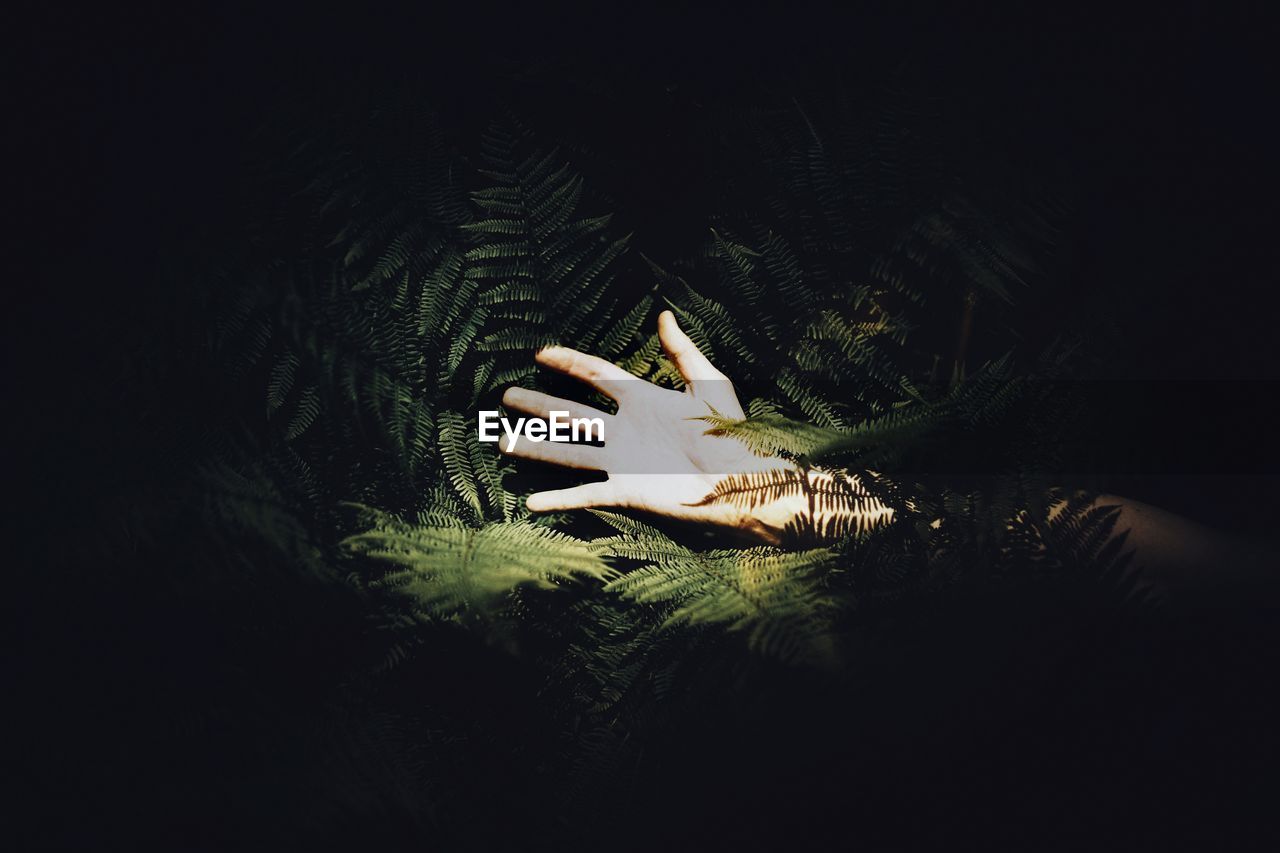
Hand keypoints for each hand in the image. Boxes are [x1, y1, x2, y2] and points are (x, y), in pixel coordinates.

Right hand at [500, 311, 890, 543]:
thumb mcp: (710, 384)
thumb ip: (684, 351)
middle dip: (539, 404)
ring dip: (536, 445)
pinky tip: (531, 502)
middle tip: (507, 397)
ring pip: (569, 450)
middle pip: (572, 412)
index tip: (541, 352)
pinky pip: (586, 493)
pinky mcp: (627, 489)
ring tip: (503, 439)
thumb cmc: (732, 433)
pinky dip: (559, 499)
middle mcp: (626, 430)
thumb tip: (664, 314)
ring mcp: (623, 460)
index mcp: (643, 400)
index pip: (597, 375)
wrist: (742, 480)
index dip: (570, 361)